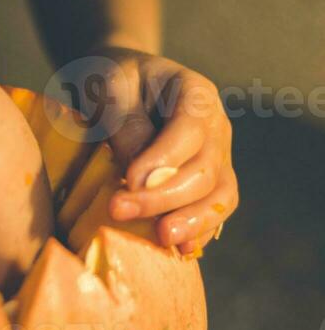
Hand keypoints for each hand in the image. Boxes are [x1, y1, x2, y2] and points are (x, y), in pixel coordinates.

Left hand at [78, 46, 237, 253]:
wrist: (119, 84)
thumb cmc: (112, 80)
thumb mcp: (110, 88)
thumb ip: (126, 126)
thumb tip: (141, 178)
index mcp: (195, 93)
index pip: (191, 130)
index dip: (164, 160)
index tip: (130, 179)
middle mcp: (216, 126)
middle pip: (205, 168)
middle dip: (164, 196)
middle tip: (120, 210)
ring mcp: (217, 155)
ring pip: (220, 195)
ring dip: (192, 221)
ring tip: (163, 239)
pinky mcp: (209, 183)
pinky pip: (216, 211)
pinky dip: (200, 231)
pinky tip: (179, 249)